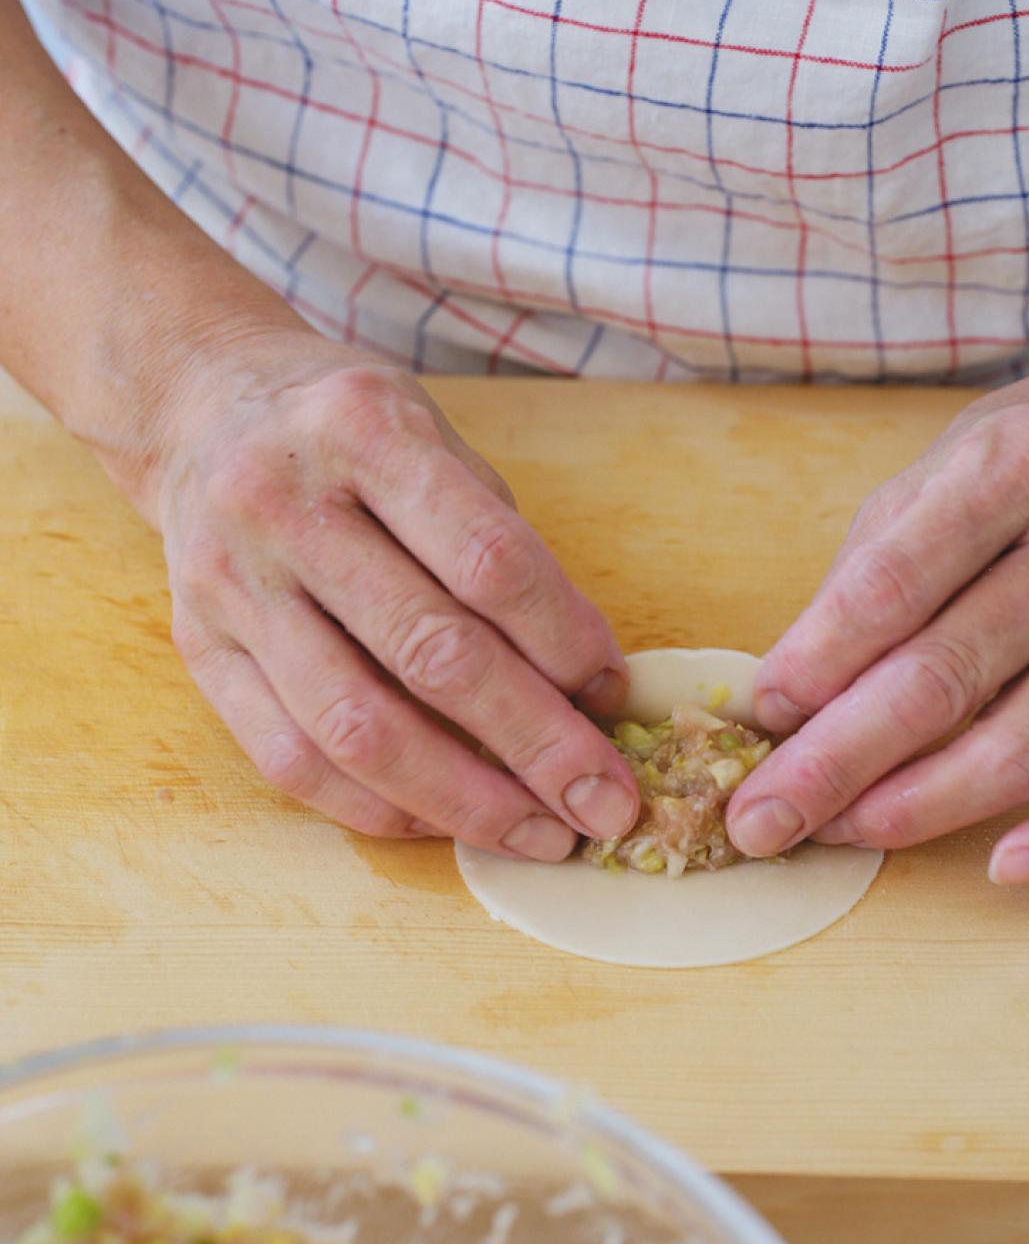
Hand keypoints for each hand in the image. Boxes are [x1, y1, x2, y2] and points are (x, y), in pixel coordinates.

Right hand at [155, 333, 638, 855]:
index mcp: (363, 429)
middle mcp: (284, 504)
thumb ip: (503, 550)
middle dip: (536, 746)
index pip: (488, 561)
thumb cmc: (349, 435)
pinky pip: (292, 760)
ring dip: (463, 800)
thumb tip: (586, 690)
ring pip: (358, 726)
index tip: (614, 698)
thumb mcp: (436, 442)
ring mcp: (232, 583)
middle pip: (431, 654)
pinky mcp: (199, 649)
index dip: (565, 643)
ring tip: (537, 834)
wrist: (201, 409)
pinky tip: (446, 824)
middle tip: (604, 804)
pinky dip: (380, 807)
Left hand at [727, 339, 1028, 882]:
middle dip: (835, 762)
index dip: (816, 663)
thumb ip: (868, 571)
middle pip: (944, 681)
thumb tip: (792, 690)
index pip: (893, 587)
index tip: (760, 715)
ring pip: (1021, 746)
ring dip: (915, 808)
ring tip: (837, 832)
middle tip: (762, 815)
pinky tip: (1010, 865)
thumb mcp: (934, 467)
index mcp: (1014, 469)